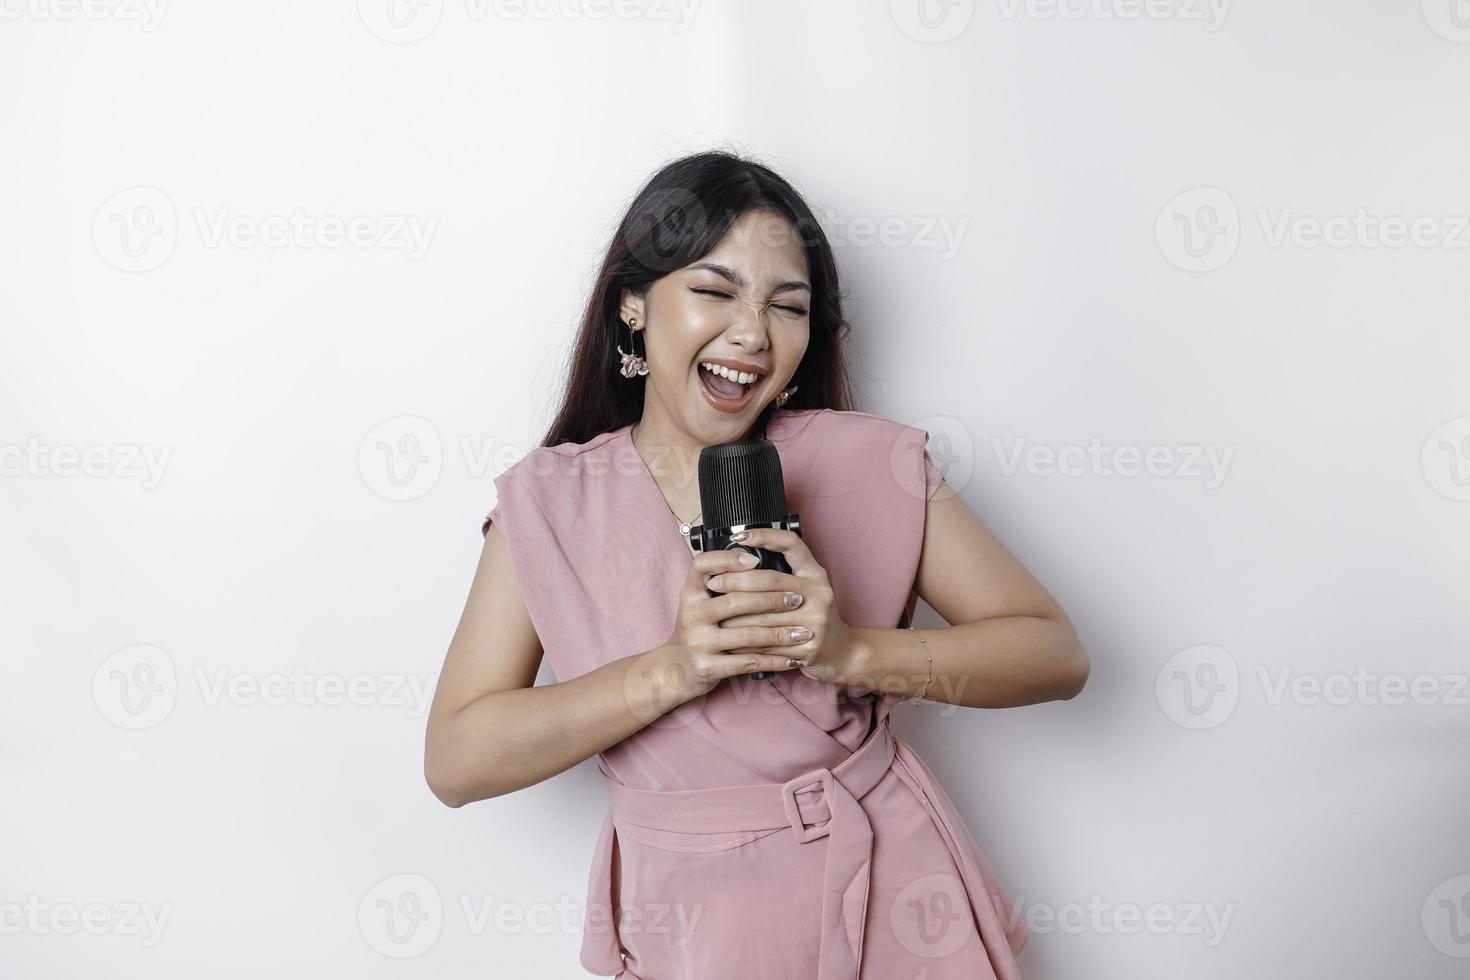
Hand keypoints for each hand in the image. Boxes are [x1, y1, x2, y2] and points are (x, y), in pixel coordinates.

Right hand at [659, 547, 808, 702]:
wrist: (675, 670)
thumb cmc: (696, 630)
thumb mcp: (698, 602)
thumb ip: (719, 583)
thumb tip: (756, 559)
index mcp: (690, 594)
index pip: (703, 565)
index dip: (728, 559)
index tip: (755, 559)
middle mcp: (692, 615)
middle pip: (735, 601)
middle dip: (772, 599)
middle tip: (797, 599)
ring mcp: (699, 642)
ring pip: (747, 635)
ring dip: (780, 634)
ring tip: (803, 632)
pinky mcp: (709, 666)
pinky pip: (748, 663)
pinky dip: (773, 661)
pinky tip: (792, 659)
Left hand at [705, 526, 858, 685]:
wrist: (843, 653)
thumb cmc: (816, 618)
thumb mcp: (808, 589)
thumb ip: (785, 575)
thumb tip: (740, 560)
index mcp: (816, 574)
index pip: (791, 545)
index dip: (765, 536)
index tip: (740, 536)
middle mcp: (819, 593)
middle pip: (770, 580)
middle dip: (736, 581)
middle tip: (714, 583)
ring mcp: (816, 620)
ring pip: (764, 615)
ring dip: (734, 615)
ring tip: (715, 611)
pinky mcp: (809, 645)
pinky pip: (768, 642)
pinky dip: (745, 641)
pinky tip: (729, 637)